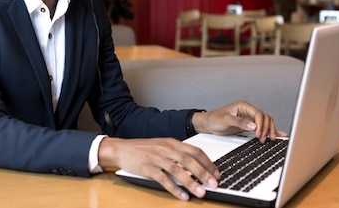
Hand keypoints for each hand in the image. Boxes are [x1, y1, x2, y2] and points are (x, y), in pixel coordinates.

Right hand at [98, 137, 219, 200]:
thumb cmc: (143, 149)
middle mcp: (166, 148)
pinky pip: (163, 179)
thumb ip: (177, 154)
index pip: (195, 151)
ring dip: (191, 182)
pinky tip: (182, 196)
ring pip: (177, 170)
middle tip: (214, 184)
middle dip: (204, 173)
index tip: (217, 173)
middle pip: (189, 160)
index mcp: (172, 142)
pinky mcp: (147, 167)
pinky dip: (174, 188)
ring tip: (201, 193)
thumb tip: (197, 167)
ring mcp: (156, 157)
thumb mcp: (162, 147)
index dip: (208, 162)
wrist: (121, 148)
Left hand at [193, 100, 287, 141]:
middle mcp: (248, 111)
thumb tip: (253, 126)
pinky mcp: (249, 126)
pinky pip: (262, 127)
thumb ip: (239, 122)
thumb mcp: (225, 120)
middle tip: (265, 139)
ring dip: (269, 131)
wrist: (208, 123)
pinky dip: (270, 131)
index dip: (261, 124)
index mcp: (243, 106)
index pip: (258, 114)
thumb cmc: (214, 119)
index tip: (259, 134)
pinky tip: (279, 135)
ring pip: (266, 123)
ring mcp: (249, 118)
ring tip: (269, 140)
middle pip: (265, 118)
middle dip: (267, 128)